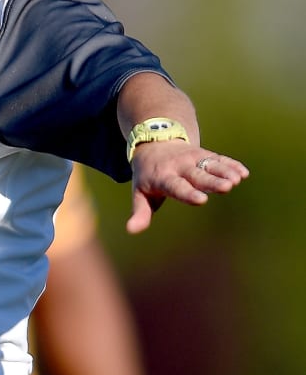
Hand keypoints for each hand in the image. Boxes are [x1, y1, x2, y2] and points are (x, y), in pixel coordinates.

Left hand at [126, 140, 248, 233]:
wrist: (153, 143)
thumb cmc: (148, 176)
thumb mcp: (139, 192)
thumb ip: (140, 212)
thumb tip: (131, 230)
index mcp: (163, 178)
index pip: (176, 187)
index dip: (188, 193)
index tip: (202, 200)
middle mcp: (180, 167)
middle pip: (198, 175)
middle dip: (212, 181)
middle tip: (227, 187)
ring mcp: (193, 158)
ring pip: (211, 165)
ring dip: (225, 171)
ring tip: (237, 180)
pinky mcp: (205, 154)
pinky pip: (219, 158)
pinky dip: (231, 165)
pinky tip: (244, 173)